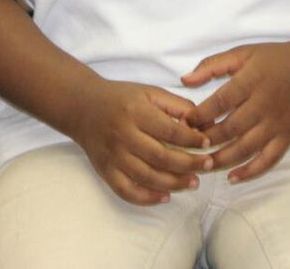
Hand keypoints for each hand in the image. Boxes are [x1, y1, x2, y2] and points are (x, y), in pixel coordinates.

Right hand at [65, 78, 209, 205]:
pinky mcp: (105, 170)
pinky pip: (126, 191)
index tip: (208, 143)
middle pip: (161, 157)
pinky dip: (147, 198)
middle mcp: (123, 134)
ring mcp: (113, 155)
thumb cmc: (121, 98)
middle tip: (208, 166)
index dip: (192, 139)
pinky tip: (165, 196)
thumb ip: (177, 105)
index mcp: (136, 111)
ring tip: (193, 182)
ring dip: (174, 183)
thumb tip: (203, 124)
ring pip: (147, 177)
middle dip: (189, 164)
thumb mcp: (149, 92)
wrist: (82, 106)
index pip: (170, 130)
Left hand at [182, 42, 289, 182]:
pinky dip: (250, 171)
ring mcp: (277, 124)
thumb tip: (184, 80)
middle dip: (207, 140)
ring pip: (246, 148)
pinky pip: (268, 160)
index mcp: (251, 81)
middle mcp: (264, 105)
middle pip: (231, 128)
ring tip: (203, 165)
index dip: (199, 115)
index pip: (220, 102)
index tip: (183, 122)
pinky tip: (233, 177)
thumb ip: (212, 65)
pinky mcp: (288, 137)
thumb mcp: (243, 53)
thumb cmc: (275, 58)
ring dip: (223, 159)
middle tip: (188, 146)